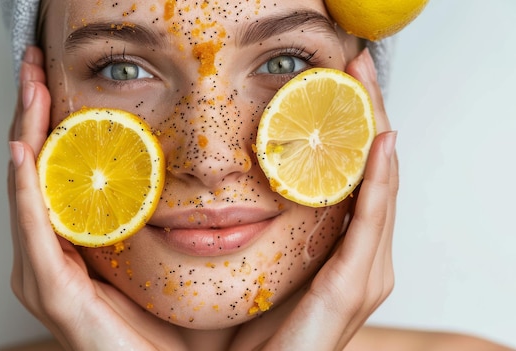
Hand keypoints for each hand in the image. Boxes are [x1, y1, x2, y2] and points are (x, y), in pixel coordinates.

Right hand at [7, 47, 180, 350]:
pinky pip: (36, 234)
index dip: (50, 124)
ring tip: (31, 90)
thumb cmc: (169, 328)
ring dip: (26, 136)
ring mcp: (47, 275)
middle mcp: (51, 256)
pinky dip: (26, 192)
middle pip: (33, 172)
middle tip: (34, 66)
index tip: (53, 80)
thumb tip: (211, 181)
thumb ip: (175, 221)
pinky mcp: (54, 294)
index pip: (55, 173)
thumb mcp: (171, 259)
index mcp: (74, 246)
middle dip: (31, 116)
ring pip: (27, 192)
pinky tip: (25, 153)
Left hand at [257, 48, 398, 350]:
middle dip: (367, 114)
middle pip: (373, 172)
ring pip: (378, 188)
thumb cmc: (261, 328)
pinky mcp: (352, 287)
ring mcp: (364, 273)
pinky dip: (378, 183)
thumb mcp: (266, 267)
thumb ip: (267, 231)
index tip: (341, 79)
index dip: (354, 126)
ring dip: (373, 130)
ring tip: (364, 85)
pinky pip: (370, 224)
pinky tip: (378, 147)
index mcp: (345, 250)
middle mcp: (364, 257)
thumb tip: (234, 188)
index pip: (356, 177)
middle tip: (355, 65)